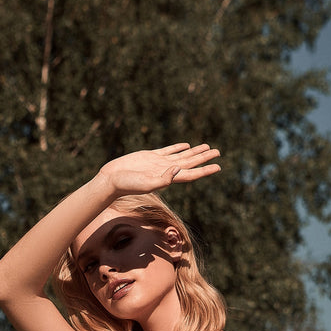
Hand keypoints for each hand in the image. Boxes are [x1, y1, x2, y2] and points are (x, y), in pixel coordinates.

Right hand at [98, 143, 220, 196]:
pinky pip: (168, 150)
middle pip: (190, 163)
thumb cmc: (128, 185)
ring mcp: (159, 163)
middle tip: (218, 152)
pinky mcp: (150, 156)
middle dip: (204, 158)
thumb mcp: (147, 184)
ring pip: (182, 155)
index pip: (191, 173)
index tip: (218, 166)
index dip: (205, 170)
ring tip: (207, 147)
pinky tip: (186, 145)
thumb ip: (163, 178)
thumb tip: (178, 169)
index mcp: (168, 178)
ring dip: (195, 151)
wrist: (112, 179)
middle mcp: (166, 170)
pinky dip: (178, 147)